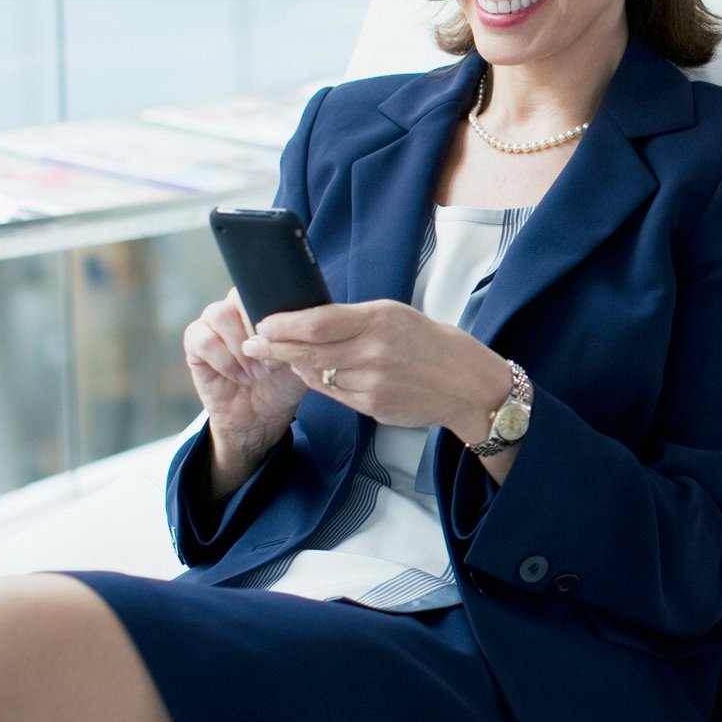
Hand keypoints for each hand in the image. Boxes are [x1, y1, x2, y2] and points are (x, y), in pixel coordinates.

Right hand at [182, 289, 306, 489]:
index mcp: (261, 304)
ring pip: (219, 315)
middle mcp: (235, 308)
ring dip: (241, 347)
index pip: (262, 286)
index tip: (284, 337)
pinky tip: (239, 377)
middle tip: (272, 359)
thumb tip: (293, 322)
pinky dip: (225, 361)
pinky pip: (203, 340)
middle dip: (257, 330)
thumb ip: (297, 334)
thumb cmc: (283, 380)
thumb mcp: (300, 356)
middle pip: (238, 296)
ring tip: (257, 372)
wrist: (261, 414)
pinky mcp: (195, 343)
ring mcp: (212, 323)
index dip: (273, 309)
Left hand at [242, 300, 510, 448]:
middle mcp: (373, 351)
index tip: (262, 322)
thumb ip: (353, 319)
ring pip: (316, 374)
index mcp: (379, 319)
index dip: (282, 324)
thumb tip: (306, 323)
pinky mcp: (372, 406)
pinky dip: (320, 382)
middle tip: (254, 344)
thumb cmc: (431, 343)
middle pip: (306, 350)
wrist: (467, 385)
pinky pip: (333, 393)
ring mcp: (372, 382)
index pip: (315, 322)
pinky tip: (317, 373)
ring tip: (284, 356)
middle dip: (274, 346)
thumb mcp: (396, 315)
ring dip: (296, 365)